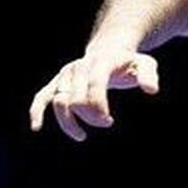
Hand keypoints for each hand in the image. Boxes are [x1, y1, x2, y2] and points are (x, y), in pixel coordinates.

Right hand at [30, 48, 159, 140]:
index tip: (108, 121)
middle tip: (107, 123)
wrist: (109, 50)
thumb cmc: (130, 62)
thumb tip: (151, 90)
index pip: (94, 85)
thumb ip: (149, 76)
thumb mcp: (146, 64)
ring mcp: (66, 74)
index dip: (98, 107)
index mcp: (100, 63)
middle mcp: (79, 67)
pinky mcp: (57, 82)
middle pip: (76, 98)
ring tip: (82, 136)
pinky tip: (37, 127)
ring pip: (59, 101)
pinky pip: (42, 96)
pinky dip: (37, 111)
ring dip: (69, 122)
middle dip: (89, 117)